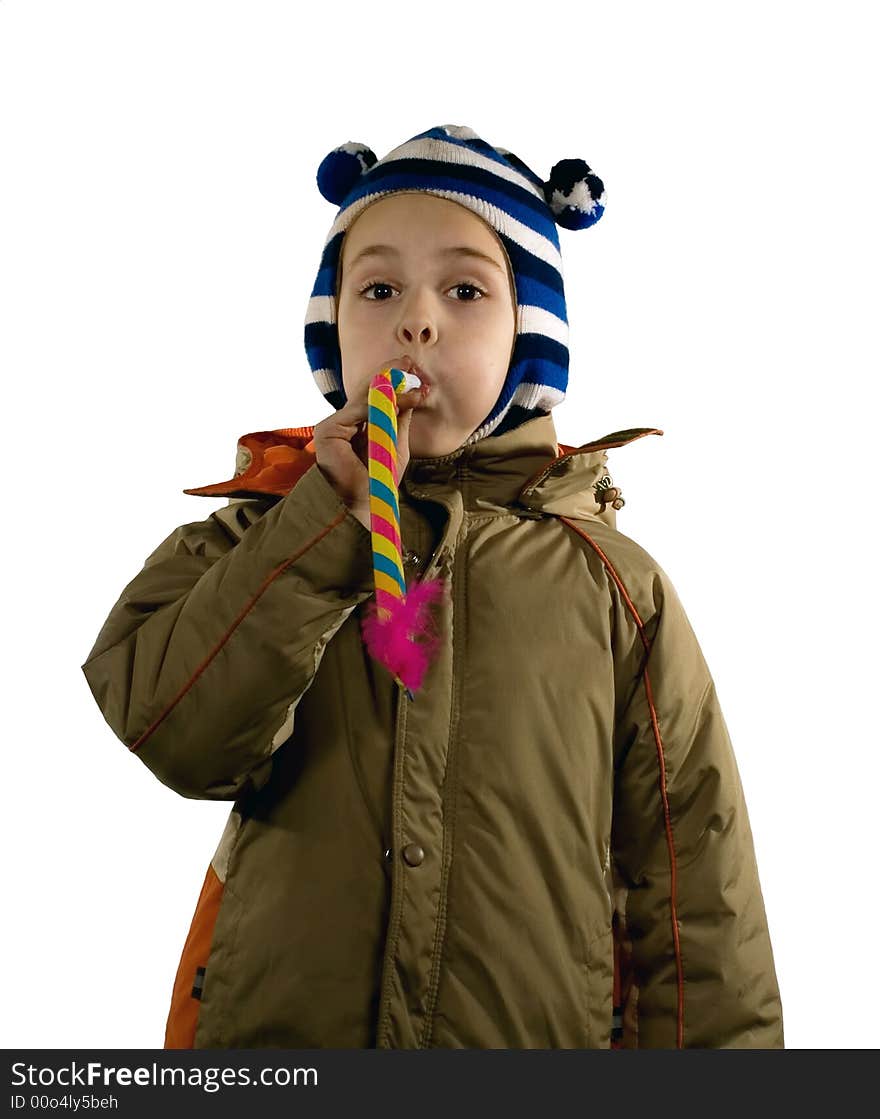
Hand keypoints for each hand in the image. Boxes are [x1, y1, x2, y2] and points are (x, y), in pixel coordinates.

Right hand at [312, 354, 428, 527]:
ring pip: (364, 398)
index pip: (374, 397)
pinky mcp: (328, 431)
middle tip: (410, 364)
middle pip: (367, 392)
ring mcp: (334, 426)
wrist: (366, 505)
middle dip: (390, 375)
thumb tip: (412, 390)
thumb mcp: (395, 443)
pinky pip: (358, 411)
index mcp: (358, 426)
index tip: (414, 371)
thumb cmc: (379, 480)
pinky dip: (380, 402)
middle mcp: (344, 423)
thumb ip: (399, 418)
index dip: (392, 382)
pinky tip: (400, 398)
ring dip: (391, 387)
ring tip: (413, 380)